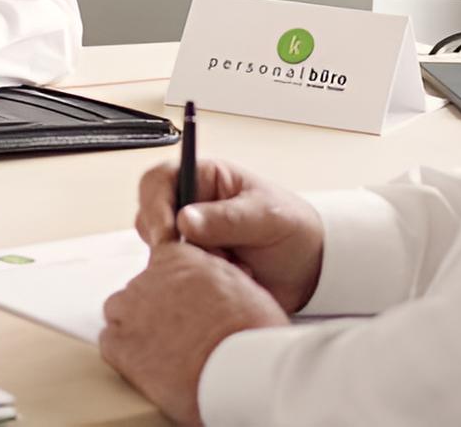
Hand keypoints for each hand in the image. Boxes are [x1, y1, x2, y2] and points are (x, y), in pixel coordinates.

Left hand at [101, 241, 288, 424]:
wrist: (238, 365)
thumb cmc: (248, 327)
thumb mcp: (238, 283)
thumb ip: (211, 275)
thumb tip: (209, 285)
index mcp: (178, 257)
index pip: (160, 260)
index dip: (171, 284)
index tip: (181, 301)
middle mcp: (148, 277)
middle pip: (140, 287)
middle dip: (154, 308)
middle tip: (178, 331)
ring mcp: (129, 309)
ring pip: (119, 311)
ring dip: (135, 327)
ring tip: (163, 349)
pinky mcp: (119, 343)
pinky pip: (110, 342)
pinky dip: (125, 354)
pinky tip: (149, 365)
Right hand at [134, 158, 324, 313]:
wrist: (311, 271)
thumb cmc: (293, 229)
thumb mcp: (267, 216)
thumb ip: (227, 218)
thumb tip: (185, 220)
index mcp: (206, 179)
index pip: (160, 179)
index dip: (155, 204)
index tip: (168, 234)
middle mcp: (191, 206)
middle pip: (150, 216)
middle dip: (169, 240)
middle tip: (199, 257)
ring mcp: (190, 239)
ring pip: (160, 250)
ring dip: (186, 263)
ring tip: (226, 266)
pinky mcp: (194, 268)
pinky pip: (174, 275)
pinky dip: (192, 282)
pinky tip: (224, 280)